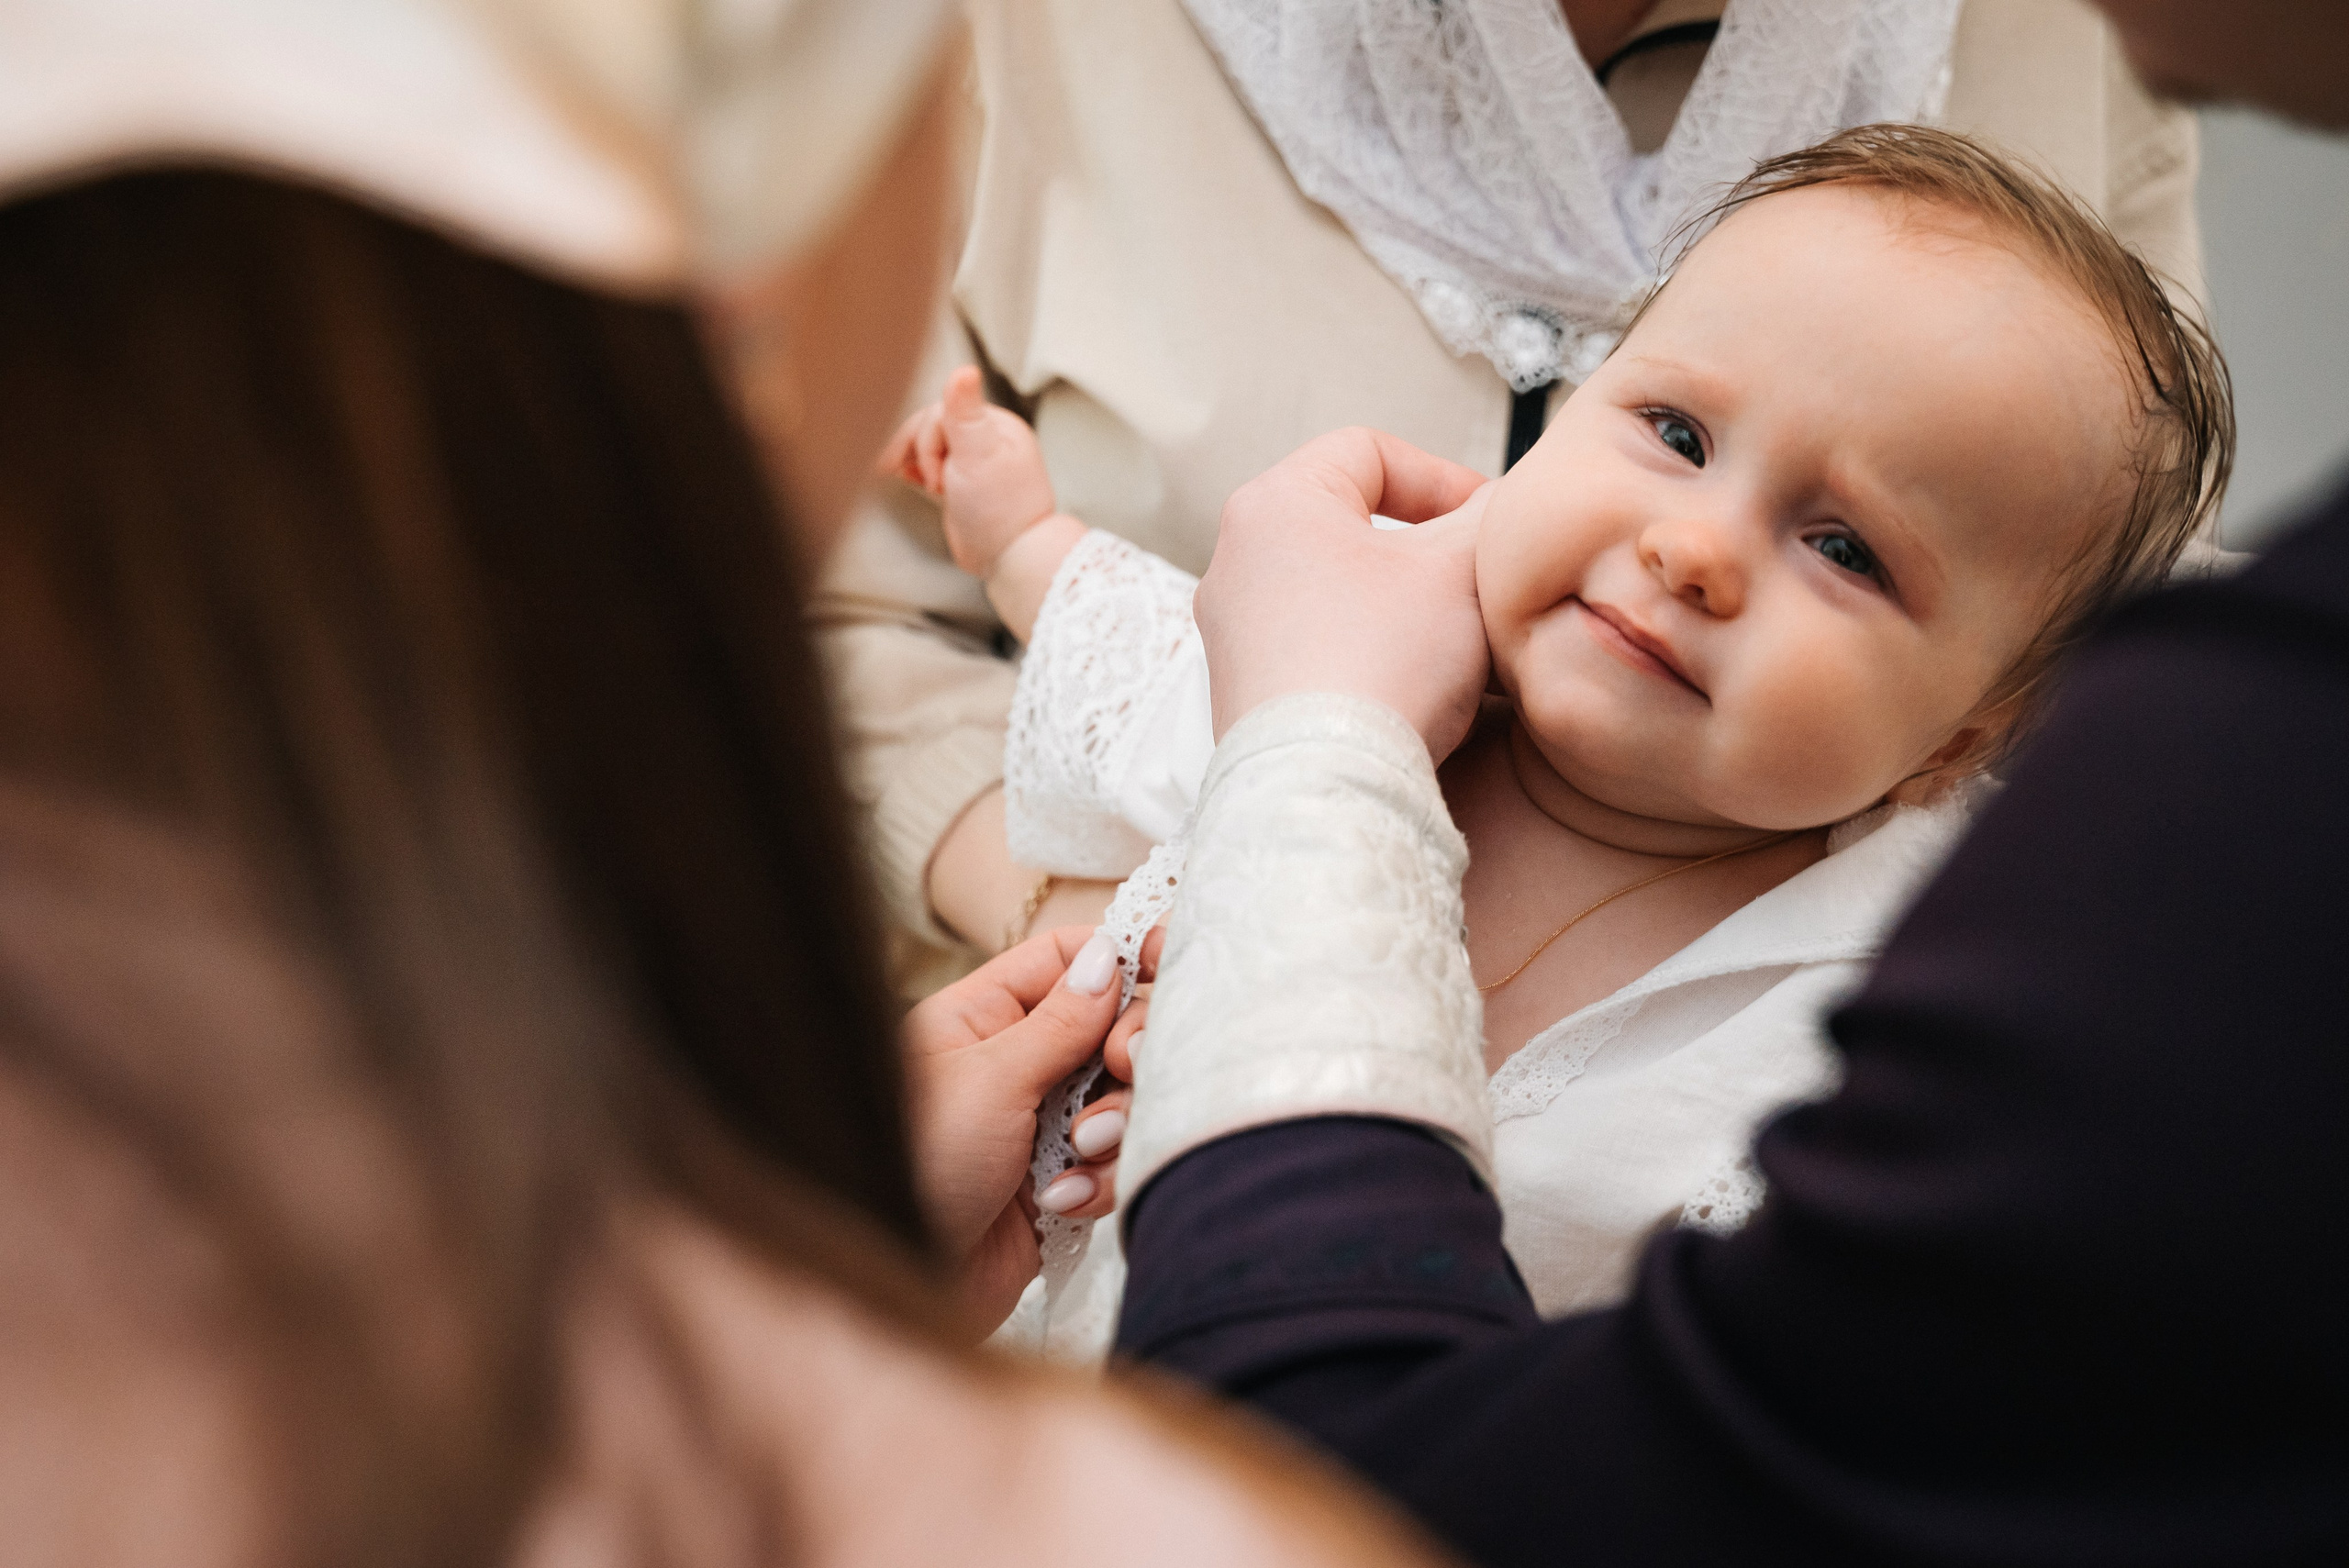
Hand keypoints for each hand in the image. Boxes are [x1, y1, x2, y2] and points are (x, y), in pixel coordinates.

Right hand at [878, 365, 1059, 576]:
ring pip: (925, 444)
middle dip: (919, 452)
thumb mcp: (979, 456)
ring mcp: (971, 462)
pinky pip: (928, 465)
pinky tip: (904, 478)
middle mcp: (985, 439)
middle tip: (931, 483)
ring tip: (910, 479)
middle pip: (930, 426)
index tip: (934, 471)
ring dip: (912, 459)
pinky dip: (913, 469)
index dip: (927, 438)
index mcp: (994, 425)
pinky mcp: (960, 484)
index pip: (942, 411)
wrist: (1011, 558)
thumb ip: (965, 413)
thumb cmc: (1001, 509)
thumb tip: (963, 370)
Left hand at [901, 926, 1129, 1329]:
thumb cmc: (918, 1168)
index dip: (1121, 953)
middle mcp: (1015, 1063)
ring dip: (1112, 1124)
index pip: (1065, 959)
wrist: (904, 1284)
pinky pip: (1114, 1161)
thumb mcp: (989, 1080)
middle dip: (1127, 1049)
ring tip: (1076, 1151)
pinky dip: (1098, 1179)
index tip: (1173, 959)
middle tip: (1120, 1068)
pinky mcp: (1061, 1181)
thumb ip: (1060, 1020)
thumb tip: (1110, 955)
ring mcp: (1040, 1123)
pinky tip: (1059, 1201)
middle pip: (1110, 1025)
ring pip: (1123, 1097)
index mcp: (982, 1017)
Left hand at [1196, 428, 1492, 762]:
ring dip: (1407, 613)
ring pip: (1341, 598)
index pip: (1369, 451)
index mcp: (1275, 505)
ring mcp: (1233, 636)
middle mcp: (1236, 564)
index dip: (1444, 476)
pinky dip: (1374, 662)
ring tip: (1461, 649)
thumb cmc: (1380, 665)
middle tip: (1479, 585)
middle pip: (1352, 529)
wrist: (1324, 787)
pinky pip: (1322, 656)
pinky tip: (1421, 696)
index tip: (1487, 519)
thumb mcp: (1459, 567)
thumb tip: (1503, 504)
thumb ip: (1487, 517)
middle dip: (1428, 554)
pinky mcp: (1245, 699)